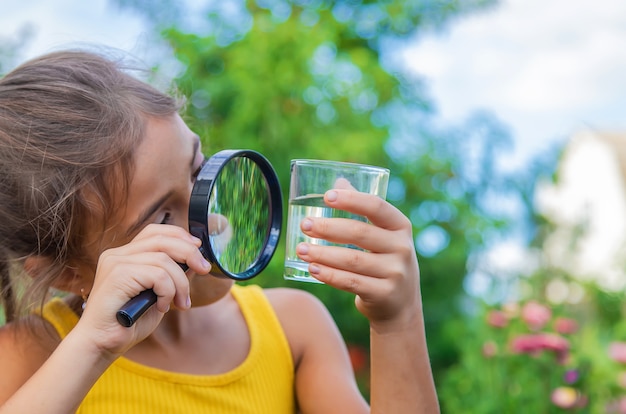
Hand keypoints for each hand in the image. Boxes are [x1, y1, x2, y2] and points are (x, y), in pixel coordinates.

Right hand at [76, 224, 211, 355]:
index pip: (155, 232)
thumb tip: (194, 262)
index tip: (198, 248)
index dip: (179, 236)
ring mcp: (115, 263)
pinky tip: (162, 307)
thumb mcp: (156, 295)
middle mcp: (117, 254)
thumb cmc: (127, 324)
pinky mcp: (117, 275)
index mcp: (124, 256)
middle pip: (162, 239)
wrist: (100, 345)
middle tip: (203, 269)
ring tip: (181, 303)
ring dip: (181, 283)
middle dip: (189, 252)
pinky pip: (158, 275)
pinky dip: (168, 291)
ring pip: (164, 260)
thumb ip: (170, 276)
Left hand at [295, 189, 420, 329]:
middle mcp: (402, 248)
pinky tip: (312, 268)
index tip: (326, 196)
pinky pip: (351, 283)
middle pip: (360, 233)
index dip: (351, 200)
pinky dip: (329, 275)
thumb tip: (338, 181)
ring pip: (352, 260)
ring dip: (322, 254)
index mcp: (400, 226)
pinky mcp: (384, 294)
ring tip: (301, 249)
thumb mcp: (382, 234)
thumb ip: (362, 209)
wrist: (401, 303)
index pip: (376, 206)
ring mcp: (395, 273)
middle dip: (328, 228)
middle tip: (305, 225)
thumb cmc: (384, 259)